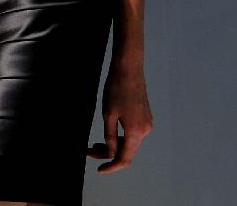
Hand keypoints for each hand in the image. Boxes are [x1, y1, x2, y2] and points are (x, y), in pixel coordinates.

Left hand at [87, 57, 152, 172]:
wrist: (129, 67)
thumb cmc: (116, 89)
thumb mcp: (108, 115)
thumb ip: (110, 138)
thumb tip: (110, 155)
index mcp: (136, 132)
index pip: (124, 159)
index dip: (111, 167)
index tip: (99, 170)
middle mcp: (145, 130)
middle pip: (126, 151)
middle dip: (108, 154)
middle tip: (89, 151)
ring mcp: (147, 123)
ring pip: (129, 142)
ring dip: (113, 145)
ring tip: (95, 143)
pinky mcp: (145, 116)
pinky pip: (133, 133)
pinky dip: (121, 136)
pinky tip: (109, 132)